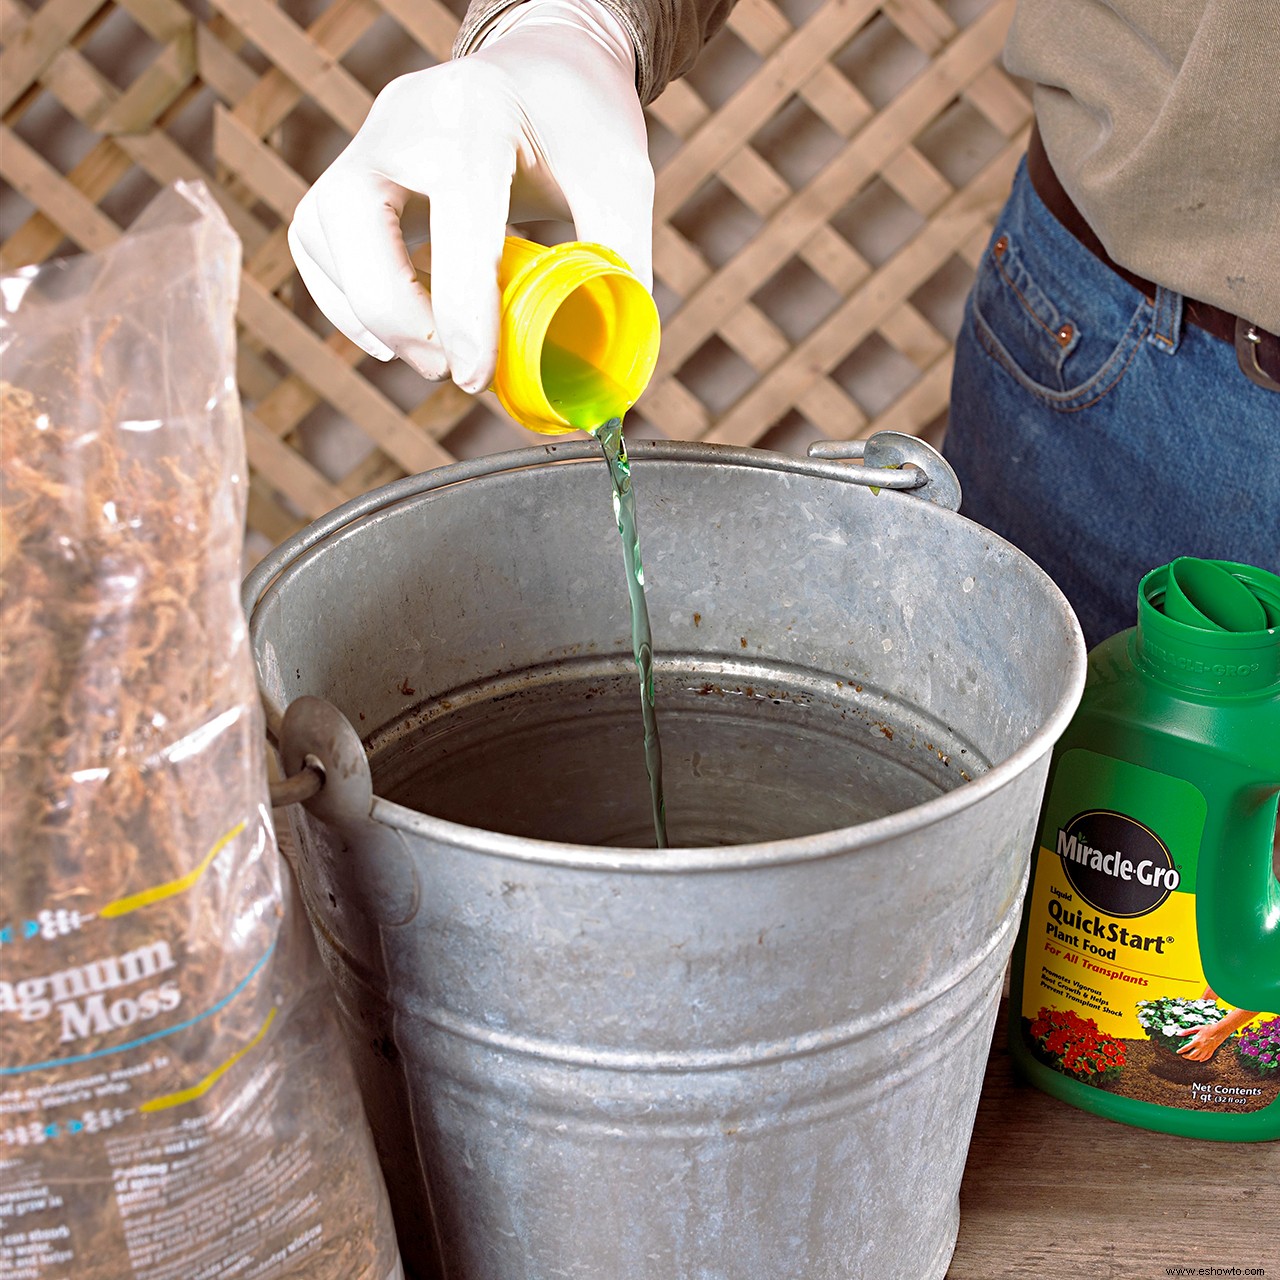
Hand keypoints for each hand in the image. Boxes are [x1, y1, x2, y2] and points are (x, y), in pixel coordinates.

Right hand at [288, 0, 653, 393]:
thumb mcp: (622, 181)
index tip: (477, 377)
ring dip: (367, 311)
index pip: (454, 214)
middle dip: (396, 313)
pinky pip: (317, 241)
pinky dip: (345, 299)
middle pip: (353, 217)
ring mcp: (367, 139)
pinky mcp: (349, 169)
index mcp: (478, 113)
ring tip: (431, 354)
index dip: (461, 310)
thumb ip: (619, 262)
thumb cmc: (582, 123)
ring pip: (322, 232)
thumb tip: (614, 366)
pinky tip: (395, 334)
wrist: (540, 68)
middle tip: (449, 370)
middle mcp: (405, 117)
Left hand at [1174, 1022, 1230, 1061]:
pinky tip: (1199, 1059)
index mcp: (1197, 1041)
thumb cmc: (1208, 1028)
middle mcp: (1201, 1047)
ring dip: (1193, 1059)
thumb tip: (1179, 1034)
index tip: (1178, 1052)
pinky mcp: (1212, 1051)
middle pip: (1192, 1055)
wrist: (1220, 1031)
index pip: (1186, 1048)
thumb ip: (1187, 1031)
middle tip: (1183, 1055)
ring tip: (1189, 1057)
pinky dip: (1202, 1059)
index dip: (1181, 1051)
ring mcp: (1207, 1050)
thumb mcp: (1197, 1028)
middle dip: (1186, 1056)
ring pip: (1198, 1058)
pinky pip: (1206, 1058)